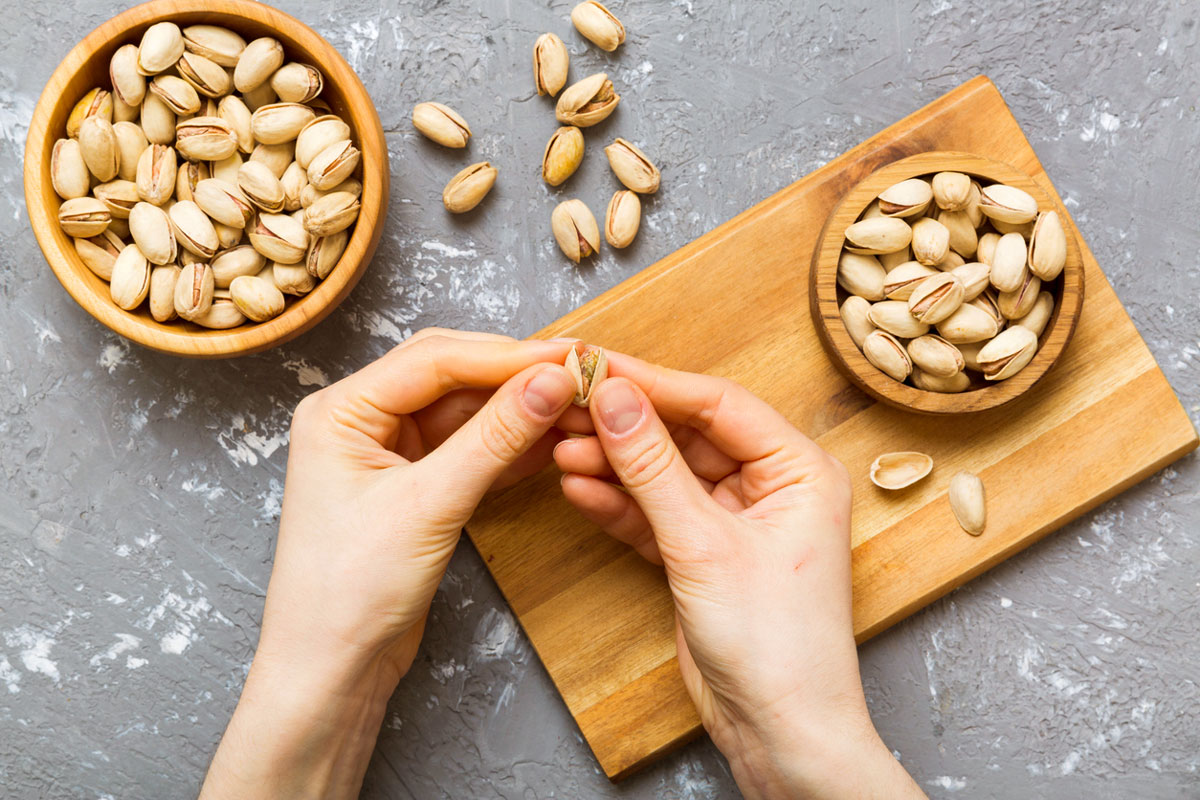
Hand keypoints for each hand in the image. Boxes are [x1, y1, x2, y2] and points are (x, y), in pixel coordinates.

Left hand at [201, 330, 577, 799]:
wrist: (332, 670)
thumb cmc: (349, 593)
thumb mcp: (430, 505)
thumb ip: (494, 438)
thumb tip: (551, 383)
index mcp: (340, 410)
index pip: (434, 360)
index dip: (506, 356)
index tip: (567, 359)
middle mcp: (358, 419)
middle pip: (450, 374)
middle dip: (513, 375)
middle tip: (577, 375)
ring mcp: (384, 451)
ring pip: (463, 410)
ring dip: (516, 410)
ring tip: (573, 408)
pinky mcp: (410, 484)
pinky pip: (466, 447)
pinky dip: (506, 445)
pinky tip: (548, 442)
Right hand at [554, 354, 923, 799]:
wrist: (780, 731)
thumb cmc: (776, 644)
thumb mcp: (704, 545)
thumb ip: (653, 468)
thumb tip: (614, 398)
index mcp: (799, 469)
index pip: (717, 404)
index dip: (653, 382)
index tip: (596, 366)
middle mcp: (772, 486)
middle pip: (686, 435)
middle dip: (626, 425)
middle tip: (567, 404)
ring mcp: (736, 521)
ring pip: (665, 475)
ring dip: (614, 464)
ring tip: (559, 447)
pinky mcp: (705, 554)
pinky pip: (656, 514)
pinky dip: (619, 503)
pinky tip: (578, 486)